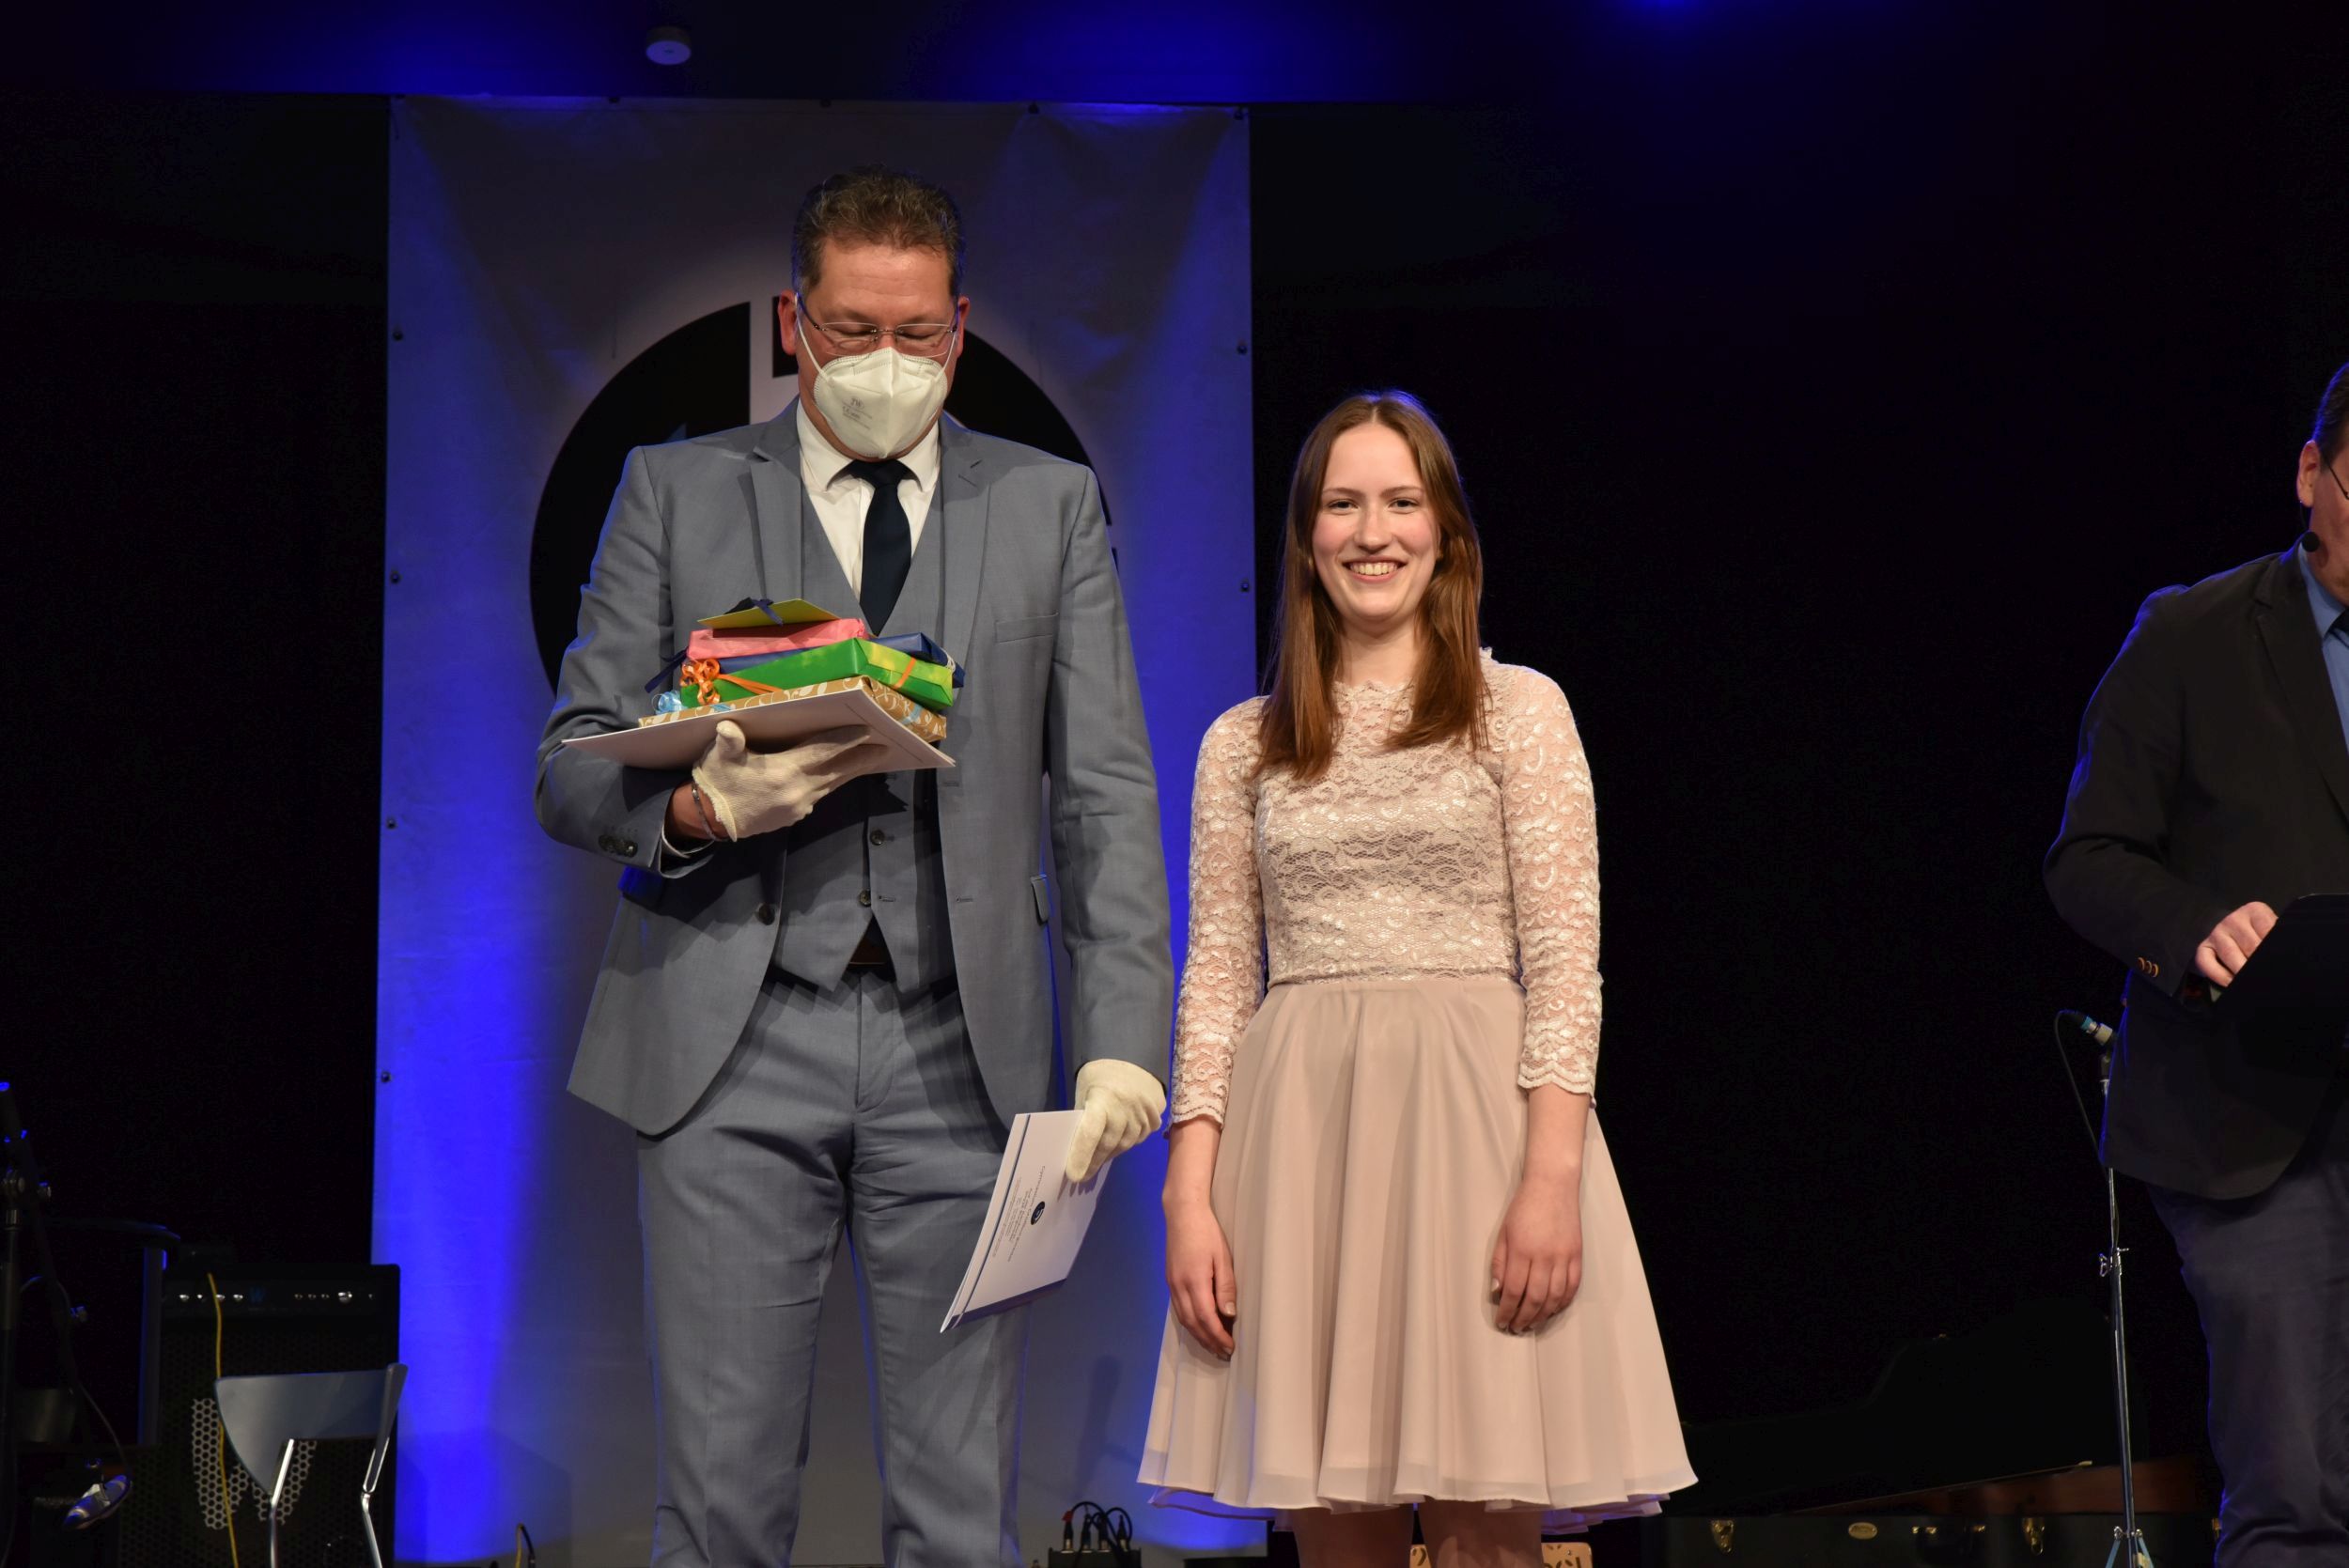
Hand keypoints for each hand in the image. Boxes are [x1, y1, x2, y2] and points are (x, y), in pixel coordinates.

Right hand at [690, 721, 889, 839]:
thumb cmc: (717, 782)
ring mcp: (798, 806)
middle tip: (884, 749)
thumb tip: (729, 728)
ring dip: (850, 772)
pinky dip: (831, 784)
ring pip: (831, 785)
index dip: (845, 741)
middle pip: (837, 771)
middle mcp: (798, 790)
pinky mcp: (794, 816)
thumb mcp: (720, 757)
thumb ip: (730, 741)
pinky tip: (836, 777)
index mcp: (783, 771)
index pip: (823, 752)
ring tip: (868, 760)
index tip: (867, 732)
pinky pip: (819, 795)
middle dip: (861, 759)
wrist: (710, 820)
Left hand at [1065, 1059, 1165, 1181]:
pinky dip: (1125, 1145)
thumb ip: (1083, 1117)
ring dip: (1109, 1155)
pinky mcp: (1154, 1118)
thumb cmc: (1101, 1075)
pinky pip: (1138, 1139)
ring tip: (1097, 1161)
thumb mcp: (1085, 1091)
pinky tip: (1116, 1146)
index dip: (1081, 1156)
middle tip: (1082, 1175)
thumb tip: (1075, 1147)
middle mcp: (1125, 1108)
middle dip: (1093, 1162)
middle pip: (1108, 1144)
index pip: (1090, 1134)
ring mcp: (1143, 1114)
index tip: (1073, 1175)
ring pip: (1124, 1145)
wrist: (1135, 1058)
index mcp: (1103, 1098)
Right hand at [1165, 1197, 1236, 1357]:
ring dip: (1198, 1335)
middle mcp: (1179, 1286)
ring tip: (1212, 1345)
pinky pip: (1178, 1309)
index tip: (1230, 1347)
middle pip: (1192, 1323)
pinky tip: (1198, 1326)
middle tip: (1223, 1353)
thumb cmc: (1207, 1231)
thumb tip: (1229, 1314)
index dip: (1218, 1336)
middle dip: (1208, 1341)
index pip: (1206, 1318)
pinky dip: (1189, 1323)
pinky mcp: (1170, 1280)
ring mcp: (1171, 1284)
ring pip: (1183, 1319)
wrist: (1182, 1213)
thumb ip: (1225, 1286)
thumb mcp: (1222, 1257)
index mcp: (1194, 1281)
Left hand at [1491, 1173, 1581, 1334]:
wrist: (1552, 1186)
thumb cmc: (1524, 1208)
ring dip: (1543, 1315)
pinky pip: (1573, 1286)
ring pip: (1555, 1296)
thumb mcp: (1503, 1233)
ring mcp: (1563, 1256)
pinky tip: (1553, 1310)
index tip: (1503, 1322)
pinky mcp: (1577, 1255)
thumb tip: (1497, 1291)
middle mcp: (1544, 1256)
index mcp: (1522, 1250)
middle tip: (1516, 1328)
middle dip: (1524, 1318)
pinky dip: (1563, 1302)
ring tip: (1532, 1324)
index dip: (1507, 1311)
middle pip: (1535, 1298)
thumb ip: (1499, 1263)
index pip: (1514, 1290)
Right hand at [2196, 900, 2278, 984]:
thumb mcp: (2274, 929)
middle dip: (2261, 963)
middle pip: (2250, 945)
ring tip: (2253, 982)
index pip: (2268, 930)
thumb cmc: (2261, 933)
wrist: (2236, 929)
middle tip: (2270, 976)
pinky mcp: (2204, 947)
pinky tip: (2231, 983)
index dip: (2275, 949)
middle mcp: (2233, 920)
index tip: (2281, 961)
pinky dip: (2219, 975)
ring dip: (2242, 971)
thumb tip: (2283, 958)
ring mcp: (2217, 933)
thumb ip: (2277, 938)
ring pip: (2230, 954)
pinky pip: (2206, 962)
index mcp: (2254, 911)